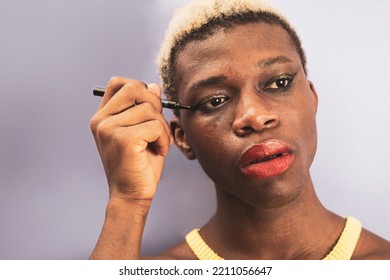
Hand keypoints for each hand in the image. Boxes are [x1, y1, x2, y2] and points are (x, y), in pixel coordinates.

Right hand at [90, 77, 172, 201]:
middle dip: (154, 103)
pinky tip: (158, 151)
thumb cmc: (138, 165)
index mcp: (102, 117)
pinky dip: (164, 139)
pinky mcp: (123, 139)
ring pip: (150, 109)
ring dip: (162, 127)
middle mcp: (101, 120)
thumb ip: (145, 109)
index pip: (117, 83)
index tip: (149, 109)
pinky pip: (155, 126)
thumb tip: (154, 86)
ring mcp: (109, 129)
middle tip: (158, 125)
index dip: (139, 89)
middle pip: (135, 88)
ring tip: (158, 144)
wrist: (131, 196)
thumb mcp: (142, 131)